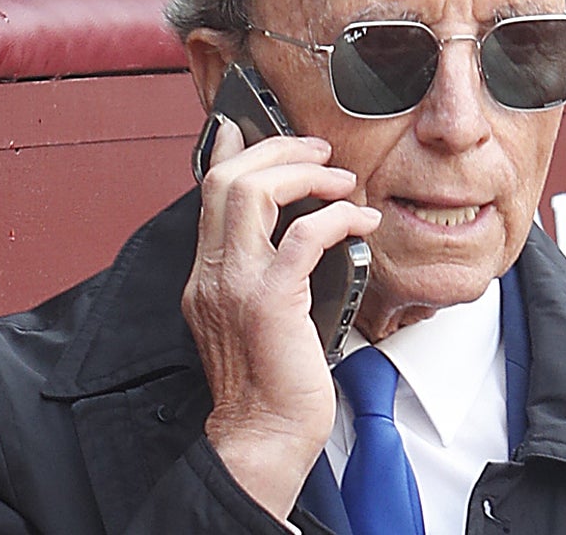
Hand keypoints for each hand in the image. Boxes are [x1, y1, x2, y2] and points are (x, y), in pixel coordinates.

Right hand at [182, 119, 380, 519]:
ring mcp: (237, 285)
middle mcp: (212, 273)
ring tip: (338, 179)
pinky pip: (303, 236)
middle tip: (315, 150)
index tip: (246, 128)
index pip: (206, 193)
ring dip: (303, 174)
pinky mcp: (271, 301)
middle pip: (226, 180)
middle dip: (275, 151)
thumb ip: (258, 276)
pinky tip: (359, 220)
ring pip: (254, 193)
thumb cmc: (268, 386)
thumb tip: (295, 238)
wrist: (263, 438)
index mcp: (206, 275)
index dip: (227, 152)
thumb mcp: (249, 320)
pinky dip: (336, 217)